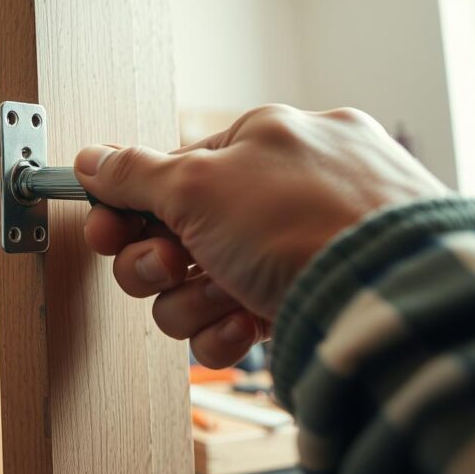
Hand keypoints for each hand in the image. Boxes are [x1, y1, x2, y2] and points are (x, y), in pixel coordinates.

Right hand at [75, 105, 448, 367]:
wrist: (383, 300)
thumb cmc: (306, 224)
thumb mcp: (199, 184)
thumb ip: (135, 173)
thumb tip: (91, 159)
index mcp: (259, 144)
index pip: (166, 174)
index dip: (125, 207)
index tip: (103, 232)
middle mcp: (273, 195)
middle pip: (170, 234)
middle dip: (156, 261)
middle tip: (168, 265)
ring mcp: (284, 252)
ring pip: (192, 285)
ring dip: (192, 299)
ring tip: (224, 295)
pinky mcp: (293, 304)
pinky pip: (227, 320)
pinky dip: (226, 329)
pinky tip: (247, 323)